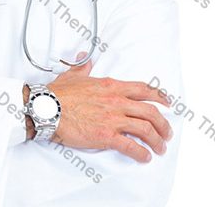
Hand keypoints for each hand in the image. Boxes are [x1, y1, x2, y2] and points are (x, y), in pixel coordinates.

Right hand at [47, 52, 173, 162]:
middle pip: (150, 112)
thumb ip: (83, 67)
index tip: (168, 103)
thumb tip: (84, 58)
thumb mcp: (73, 75)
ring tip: (160, 148)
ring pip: (145, 129)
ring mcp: (112, 119)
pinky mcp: (105, 136)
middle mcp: (116, 101)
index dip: (160, 97)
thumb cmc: (58, 94)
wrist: (47, 108)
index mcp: (111, 86)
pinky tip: (144, 157)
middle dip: (163, 124)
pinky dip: (141, 153)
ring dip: (157, 140)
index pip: (143, 89)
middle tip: (166, 132)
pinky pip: (130, 146)